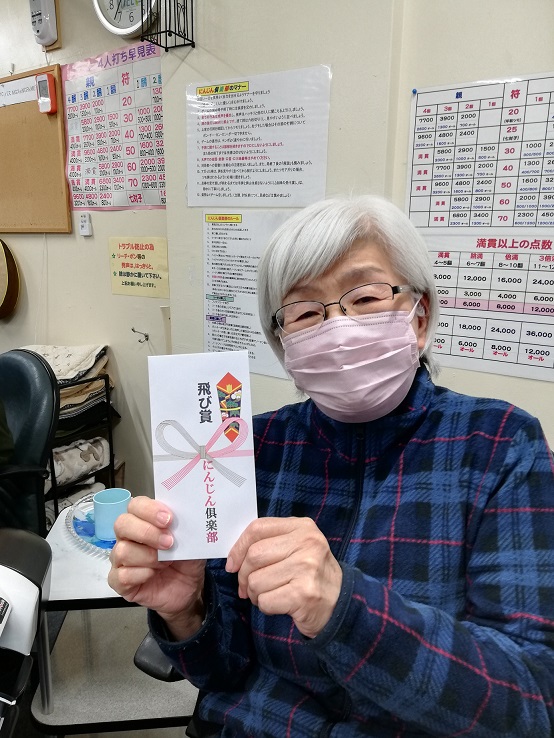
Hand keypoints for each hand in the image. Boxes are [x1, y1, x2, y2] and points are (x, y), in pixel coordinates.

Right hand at [108, 496, 205, 638]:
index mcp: (144, 520)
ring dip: (147, 556)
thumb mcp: (192, 540)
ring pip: (122, 551)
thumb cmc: (186, 558)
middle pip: (122, 524)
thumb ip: (186, 527)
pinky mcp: (119, 582)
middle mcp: (128, 537)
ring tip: (165, 563)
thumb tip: (185, 516)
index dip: (149, 510)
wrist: (189, 587)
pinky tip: (153, 575)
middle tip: (169, 542)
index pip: (136, 505)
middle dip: (146, 532)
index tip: (168, 519)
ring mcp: (121, 559)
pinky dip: (140, 574)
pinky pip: (121, 575)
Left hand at [225, 517, 341, 637]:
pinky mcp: (303, 594)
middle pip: (254, 555)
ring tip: (269, 594)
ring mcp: (306, 568)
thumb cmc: (310, 573)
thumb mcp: (297, 546)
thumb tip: (233, 559)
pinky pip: (265, 600)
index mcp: (302, 527)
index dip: (239, 547)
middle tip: (248, 586)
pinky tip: (279, 604)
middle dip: (244, 575)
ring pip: (256, 581)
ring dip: (255, 594)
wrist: (340, 602)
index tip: (233, 564)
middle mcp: (307, 543)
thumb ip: (269, 542)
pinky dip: (265, 606)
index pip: (257, 528)